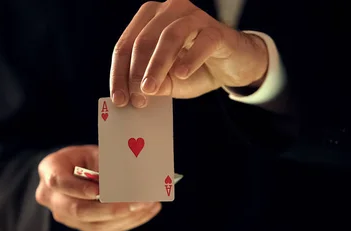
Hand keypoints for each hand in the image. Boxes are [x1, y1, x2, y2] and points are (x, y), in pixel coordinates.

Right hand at [35, 145, 161, 230]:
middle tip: (138, 202)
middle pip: (78, 210)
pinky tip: (147, 211)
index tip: (99, 191)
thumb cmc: (84, 158)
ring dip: (125, 216)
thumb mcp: (93, 152)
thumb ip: (107, 163)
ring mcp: (66, 216)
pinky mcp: (82, 226)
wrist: (73, 171)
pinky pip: (105, 228)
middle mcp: (52, 198)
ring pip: (94, 223)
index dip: (79, 188)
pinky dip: (128, 221)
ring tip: (149, 204)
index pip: (59, 181)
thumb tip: (133, 176)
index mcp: (50, 170)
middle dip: (111, 208)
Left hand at [110, 0, 268, 107]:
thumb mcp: (168, 82)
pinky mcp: (216, 29)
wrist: (232, 66)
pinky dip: (190, 58)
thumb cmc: (195, 69)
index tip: (118, 99)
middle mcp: (169, 11)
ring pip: (169, 37)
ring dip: (157, 65)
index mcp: (149, 20)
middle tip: (137, 98)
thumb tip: (136, 95)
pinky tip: (182, 74)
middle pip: (143, 40)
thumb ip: (152, 85)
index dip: (119, 74)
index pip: (125, 46)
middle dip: (136, 72)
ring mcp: (193, 17)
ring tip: (151, 88)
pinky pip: (202, 41)